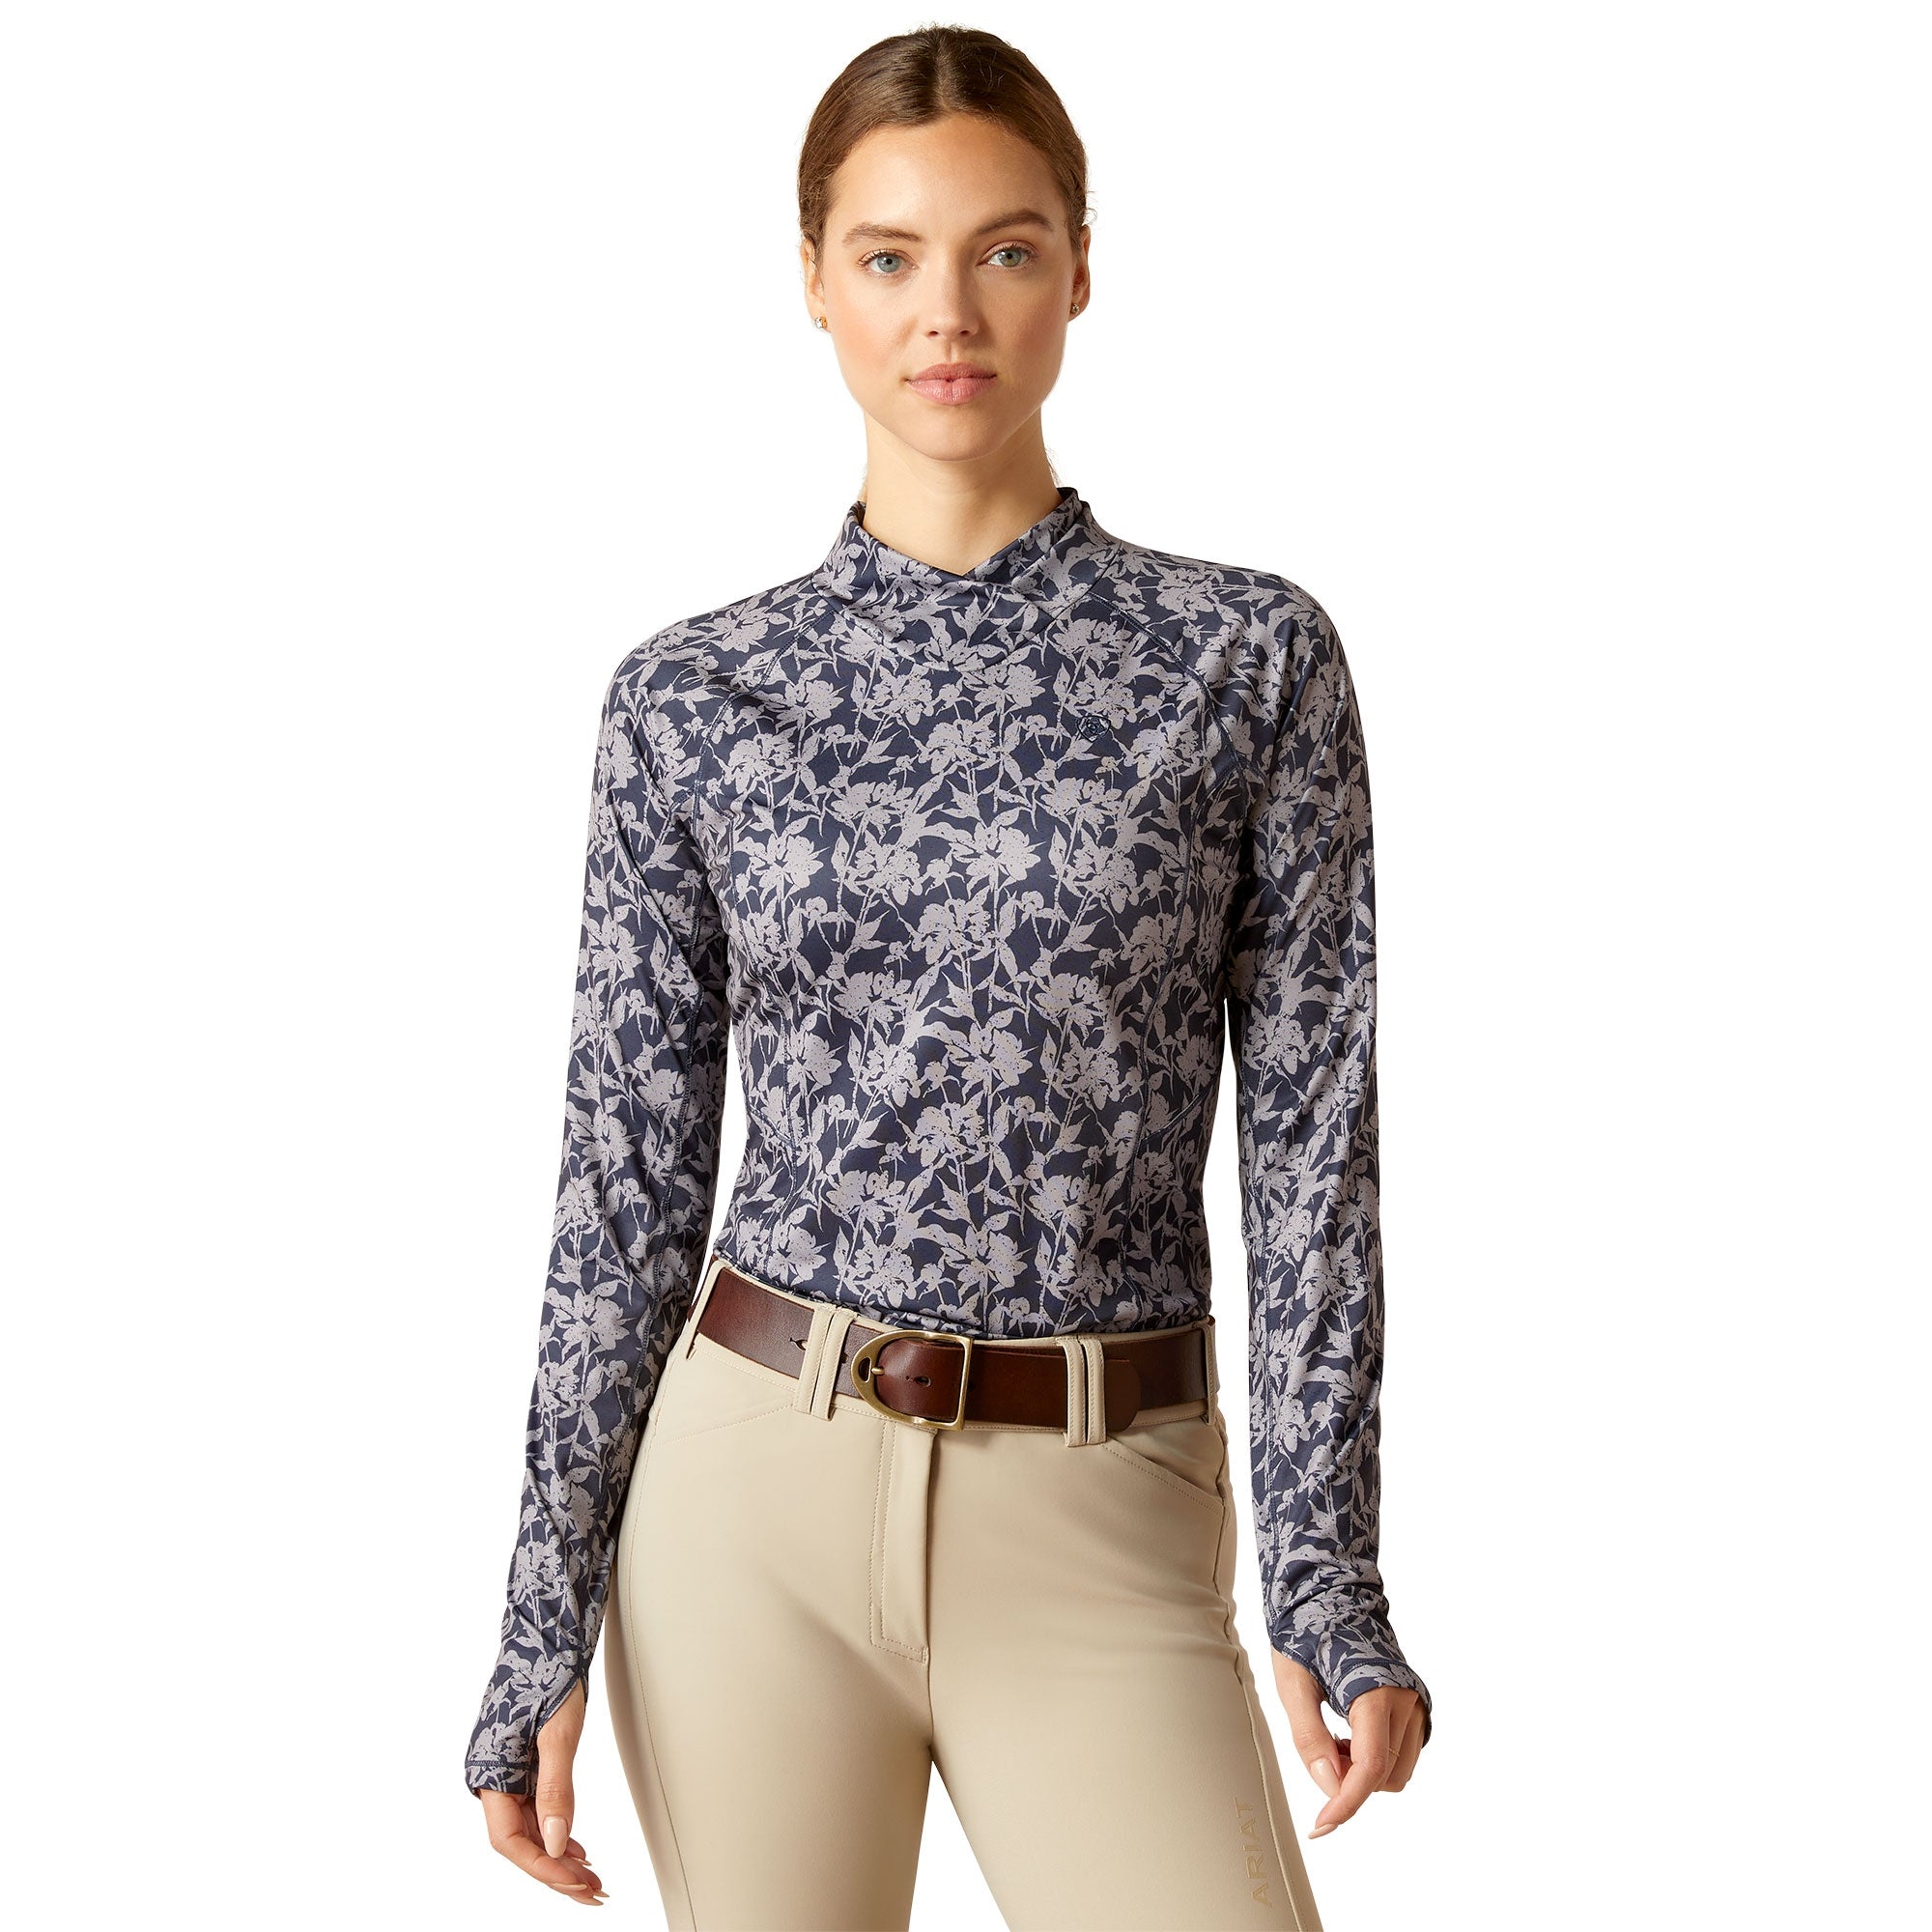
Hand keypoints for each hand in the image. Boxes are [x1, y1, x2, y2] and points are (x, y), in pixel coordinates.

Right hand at [476, 1680, 606, 1904]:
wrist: (547, 1632)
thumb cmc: (549, 1672)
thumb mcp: (559, 1733)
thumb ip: (556, 1790)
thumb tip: (557, 1845)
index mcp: (489, 1771)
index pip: (510, 1840)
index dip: (543, 1867)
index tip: (576, 1882)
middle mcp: (491, 1776)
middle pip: (519, 1841)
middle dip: (554, 1870)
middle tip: (593, 1891)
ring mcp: (505, 1770)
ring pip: (528, 1828)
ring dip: (557, 1854)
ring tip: (591, 1876)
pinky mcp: (520, 1762)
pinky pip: (534, 1808)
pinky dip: (556, 1829)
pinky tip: (576, 1847)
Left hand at [1271, 1651, 1425, 1837]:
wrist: (1330, 1595)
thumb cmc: (1306, 1634)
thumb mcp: (1292, 1683)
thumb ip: (1309, 1736)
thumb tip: (1329, 1785)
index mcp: (1375, 1692)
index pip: (1369, 1767)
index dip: (1346, 1803)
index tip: (1322, 1825)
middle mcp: (1405, 1700)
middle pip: (1384, 1775)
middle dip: (1349, 1781)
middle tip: (1319, 1754)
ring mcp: (1415, 1703)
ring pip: (1397, 1771)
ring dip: (1364, 1772)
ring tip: (1334, 1740)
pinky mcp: (1415, 1706)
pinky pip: (1402, 1753)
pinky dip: (1375, 1758)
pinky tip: (1349, 1736)